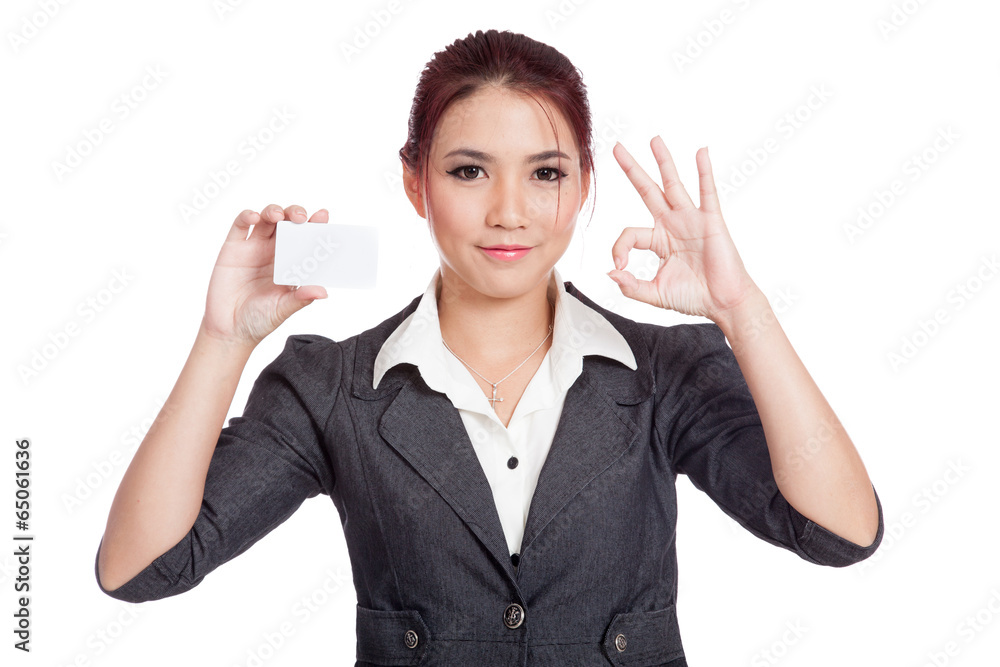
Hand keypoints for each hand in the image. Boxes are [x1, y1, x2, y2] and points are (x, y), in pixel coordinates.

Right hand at [201, 204, 328, 346]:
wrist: (229, 330)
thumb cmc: (259, 319)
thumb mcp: (283, 309)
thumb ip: (301, 298)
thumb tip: (323, 291)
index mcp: (291, 264)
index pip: (305, 239)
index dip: (314, 225)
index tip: (323, 216)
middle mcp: (274, 252)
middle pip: (287, 223)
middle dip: (295, 214)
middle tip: (301, 217)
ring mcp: (253, 248)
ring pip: (266, 219)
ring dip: (273, 211)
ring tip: (278, 216)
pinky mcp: (233, 248)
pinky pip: (240, 226)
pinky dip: (247, 216)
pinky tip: (254, 217)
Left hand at [607, 137, 760, 322]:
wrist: (723, 304)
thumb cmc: (694, 298)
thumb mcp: (654, 294)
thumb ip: (630, 286)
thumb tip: (610, 273)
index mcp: (658, 240)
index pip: (629, 233)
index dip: (619, 249)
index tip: (619, 266)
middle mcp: (672, 224)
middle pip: (647, 190)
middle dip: (632, 169)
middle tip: (617, 147)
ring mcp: (691, 220)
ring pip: (673, 185)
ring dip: (663, 161)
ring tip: (654, 140)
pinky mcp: (711, 221)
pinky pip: (706, 192)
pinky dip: (704, 171)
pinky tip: (701, 152)